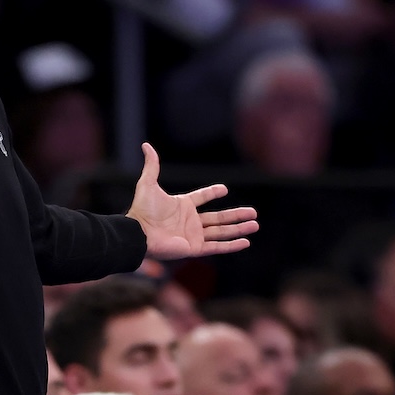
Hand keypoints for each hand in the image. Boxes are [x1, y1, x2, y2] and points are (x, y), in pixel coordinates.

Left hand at [127, 145, 257, 259]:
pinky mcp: (194, 248)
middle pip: (218, 217)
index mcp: (182, 206)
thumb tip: (146, 146)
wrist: (139, 232)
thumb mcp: (148, 183)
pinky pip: (217, 247)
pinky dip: (232, 245)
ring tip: (255, 224)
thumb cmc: (142, 210)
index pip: (201, 198)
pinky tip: (246, 242)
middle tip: (253, 212)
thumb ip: (152, 165)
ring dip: (239, 228)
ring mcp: (193, 235)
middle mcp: (190, 221)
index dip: (212, 192)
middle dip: (236, 215)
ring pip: (222, 231)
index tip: (224, 189)